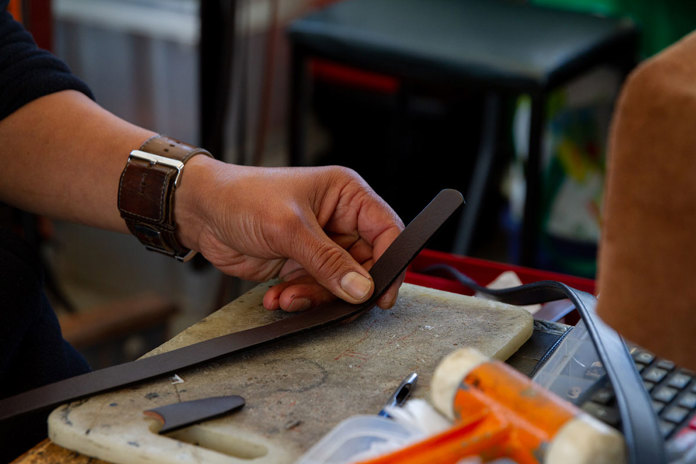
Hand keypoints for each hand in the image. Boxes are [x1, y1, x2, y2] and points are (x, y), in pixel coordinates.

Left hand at [175, 158, 404, 311]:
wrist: (200, 212)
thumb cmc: (242, 197)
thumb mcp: (289, 227)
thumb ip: (328, 261)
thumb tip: (362, 288)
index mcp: (346, 195)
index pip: (386, 230)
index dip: (391, 262)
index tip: (382, 293)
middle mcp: (338, 219)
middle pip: (365, 264)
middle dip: (343, 286)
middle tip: (325, 298)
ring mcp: (320, 244)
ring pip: (339, 283)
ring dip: (315, 296)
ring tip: (288, 295)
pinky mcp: (302, 264)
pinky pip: (315, 291)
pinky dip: (298, 299)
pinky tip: (277, 295)